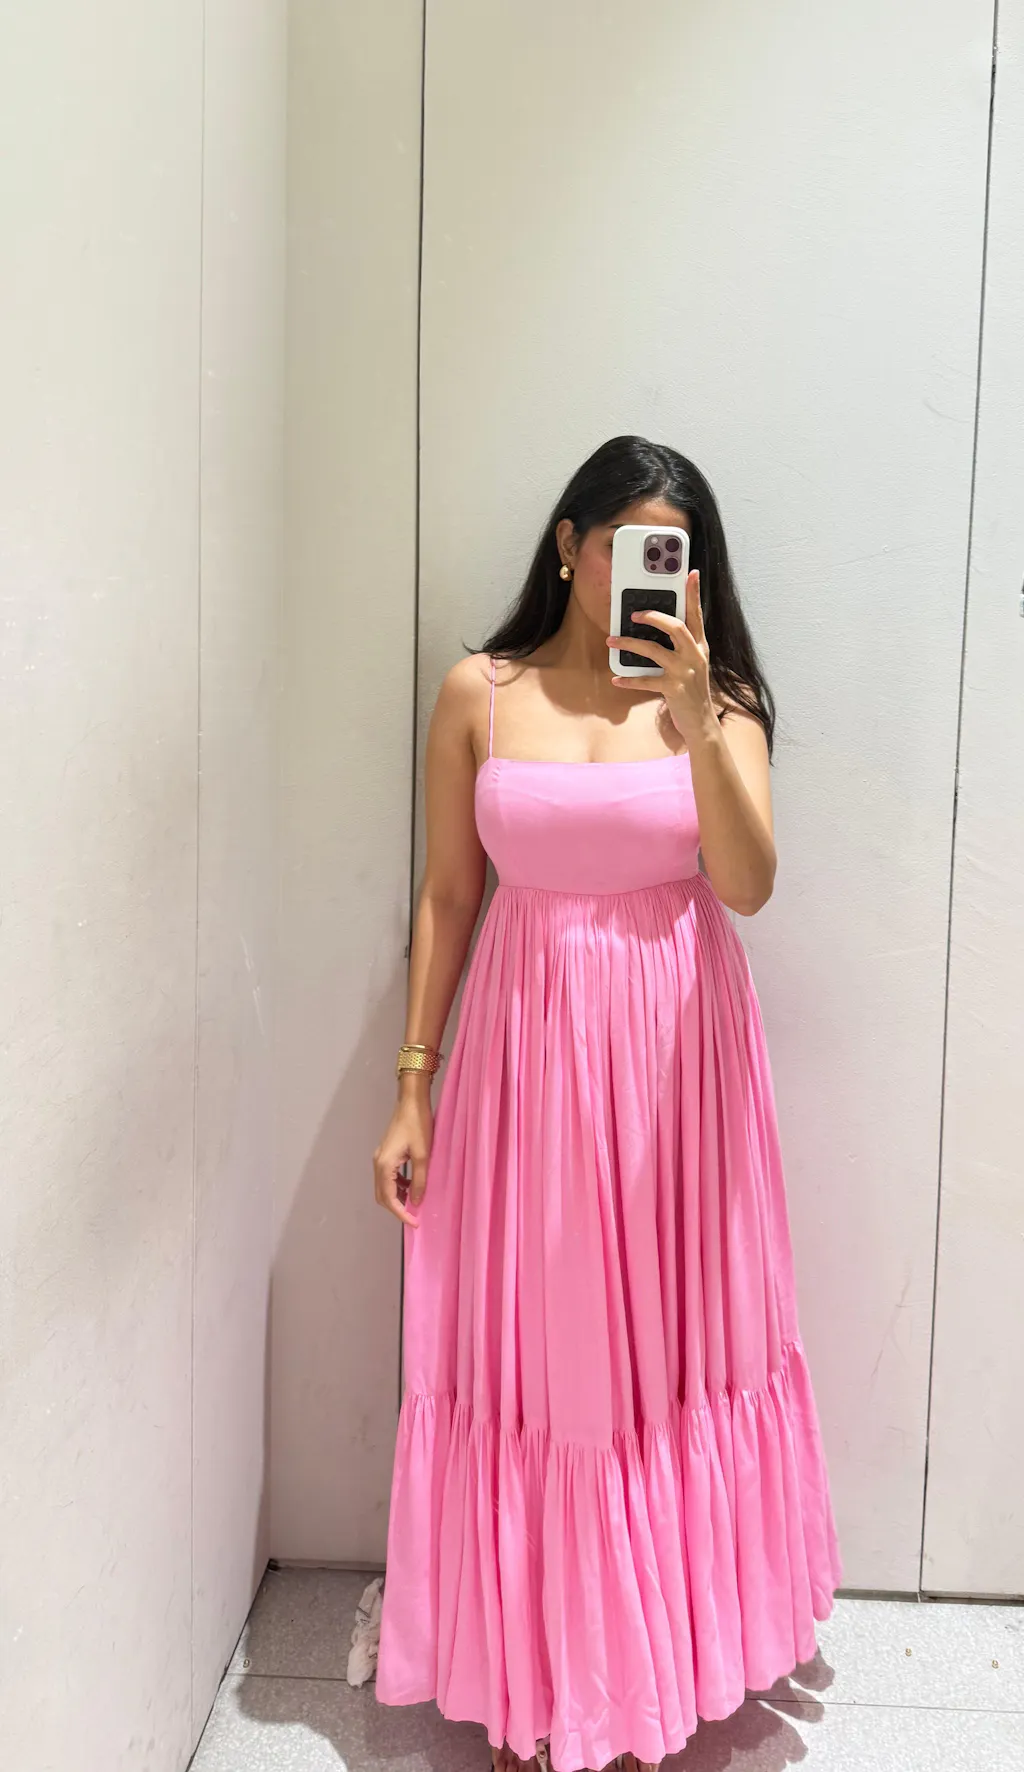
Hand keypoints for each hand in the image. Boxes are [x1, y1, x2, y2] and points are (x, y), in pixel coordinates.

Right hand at [373, 1095, 432, 1227]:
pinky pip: (388, 1177)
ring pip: (383, 1186)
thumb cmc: (418, 1124)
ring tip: (415, 1202)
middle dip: (396, 1208)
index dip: (400, 1213)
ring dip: (397, 1197)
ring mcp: (380, 1157)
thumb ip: (419, 1181)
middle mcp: (377, 1163)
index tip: (414, 1222)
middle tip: (414, 1216)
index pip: (388, 1198)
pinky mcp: (386, 1153)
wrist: (411, 1101)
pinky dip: (397, 1185)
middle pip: (381, 1195)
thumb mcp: (423, 1155)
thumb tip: (416, 1202)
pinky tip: (411, 1185)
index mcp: (384, 1165)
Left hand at [606, 569, 715, 744]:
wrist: (701, 723)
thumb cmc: (692, 691)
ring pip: (654, 650)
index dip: (693, 594)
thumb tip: (657, 629)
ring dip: (630, 644)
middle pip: (675, 626)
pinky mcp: (674, 689)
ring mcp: (685, 672)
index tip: (690, 573)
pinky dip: (628, 679)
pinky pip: (646, 680)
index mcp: (699, 646)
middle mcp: (695, 655)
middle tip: (634, 613)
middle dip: (654, 617)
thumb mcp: (692, 665)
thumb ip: (681, 647)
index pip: (697, 615)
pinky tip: (616, 679)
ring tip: (612, 640)